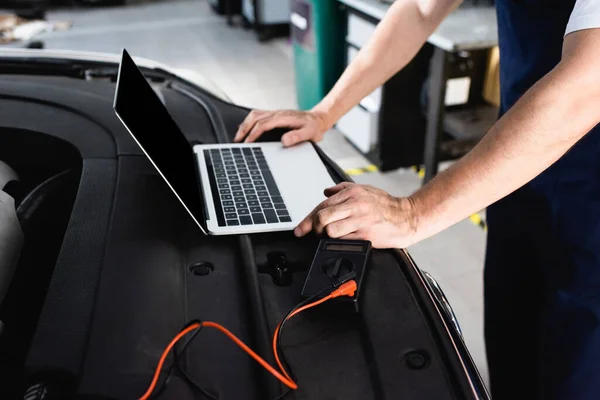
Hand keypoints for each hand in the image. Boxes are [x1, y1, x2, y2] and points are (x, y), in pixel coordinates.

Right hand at [234, 109, 329, 146]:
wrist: (319, 119)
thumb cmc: (314, 128)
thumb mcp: (310, 134)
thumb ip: (297, 136)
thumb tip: (284, 140)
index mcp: (284, 118)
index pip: (264, 124)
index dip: (254, 134)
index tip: (247, 143)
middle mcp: (278, 113)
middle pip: (255, 117)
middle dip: (244, 128)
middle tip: (237, 141)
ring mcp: (276, 113)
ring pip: (255, 115)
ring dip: (245, 124)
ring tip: (238, 136)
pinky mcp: (275, 115)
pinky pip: (259, 115)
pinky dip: (249, 121)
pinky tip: (246, 129)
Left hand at [294, 182, 417, 248]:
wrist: (407, 217)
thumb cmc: (386, 205)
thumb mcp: (365, 189)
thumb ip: (343, 188)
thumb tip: (326, 191)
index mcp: (352, 192)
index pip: (322, 205)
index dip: (308, 219)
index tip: (301, 229)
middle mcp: (354, 204)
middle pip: (322, 217)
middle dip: (314, 228)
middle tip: (316, 233)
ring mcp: (360, 219)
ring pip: (329, 230)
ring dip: (325, 237)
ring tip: (330, 237)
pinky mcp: (365, 234)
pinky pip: (343, 240)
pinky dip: (338, 243)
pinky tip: (341, 241)